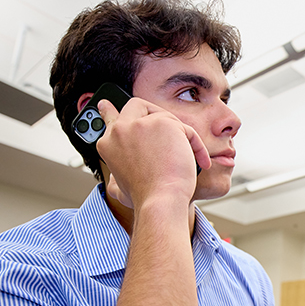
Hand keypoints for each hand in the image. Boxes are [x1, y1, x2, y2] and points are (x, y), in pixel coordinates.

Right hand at [95, 98, 210, 208]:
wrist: (160, 201)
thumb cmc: (144, 198)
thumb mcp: (119, 186)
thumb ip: (116, 175)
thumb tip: (112, 180)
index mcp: (108, 144)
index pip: (108, 118)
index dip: (109, 110)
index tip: (105, 104)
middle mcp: (119, 130)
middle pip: (137, 106)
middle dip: (154, 114)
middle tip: (168, 129)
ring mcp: (140, 124)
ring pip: (165, 117)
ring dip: (179, 136)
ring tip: (184, 159)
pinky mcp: (163, 122)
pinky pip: (185, 129)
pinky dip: (195, 145)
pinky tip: (199, 161)